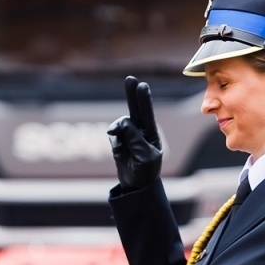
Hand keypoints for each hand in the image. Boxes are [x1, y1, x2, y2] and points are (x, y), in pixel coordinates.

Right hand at [107, 75, 161, 190]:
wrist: (136, 186)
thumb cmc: (146, 171)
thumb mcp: (144, 155)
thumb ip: (134, 137)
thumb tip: (120, 124)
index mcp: (151, 133)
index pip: (147, 113)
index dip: (143, 99)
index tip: (142, 85)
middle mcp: (141, 130)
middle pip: (135, 109)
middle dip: (132, 94)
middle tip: (130, 79)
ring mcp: (129, 134)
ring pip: (120, 124)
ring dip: (118, 132)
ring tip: (122, 147)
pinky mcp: (118, 140)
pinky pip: (113, 134)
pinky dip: (114, 142)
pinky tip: (120, 152)